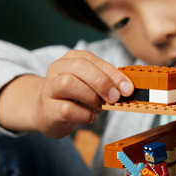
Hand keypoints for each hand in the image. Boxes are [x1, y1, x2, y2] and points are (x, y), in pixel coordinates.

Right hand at [0, 50, 133, 137]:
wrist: (47, 112)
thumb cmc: (75, 97)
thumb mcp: (92, 85)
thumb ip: (108, 83)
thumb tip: (128, 89)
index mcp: (72, 58)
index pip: (95, 61)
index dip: (114, 74)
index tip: (128, 89)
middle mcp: (58, 68)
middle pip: (80, 66)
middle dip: (102, 82)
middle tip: (115, 98)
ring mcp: (50, 87)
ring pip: (68, 84)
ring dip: (91, 97)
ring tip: (100, 107)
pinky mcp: (47, 108)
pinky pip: (66, 109)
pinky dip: (84, 114)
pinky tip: (90, 116)